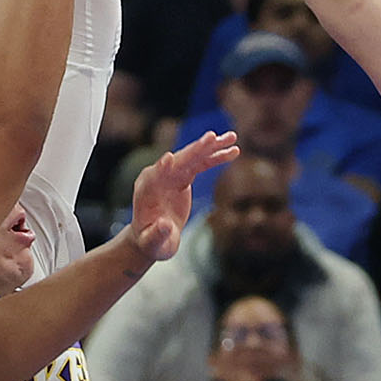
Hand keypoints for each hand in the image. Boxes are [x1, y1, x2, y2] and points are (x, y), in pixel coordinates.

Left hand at [122, 130, 239, 260]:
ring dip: (211, 147)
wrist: (154, 237)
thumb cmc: (151, 242)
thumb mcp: (153, 243)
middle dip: (195, 150)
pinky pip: (201, 163)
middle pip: (178, 160)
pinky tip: (233, 151)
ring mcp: (171, 174)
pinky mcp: (183, 176)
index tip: (169, 159)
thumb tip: (164, 225)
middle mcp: (158, 176)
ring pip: (193, 157)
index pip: (155, 176)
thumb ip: (157, 234)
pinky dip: (216, 157)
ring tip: (232, 137)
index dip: (163, 168)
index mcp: (147, 190)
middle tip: (212, 138)